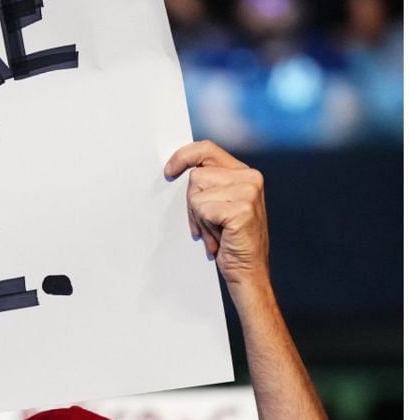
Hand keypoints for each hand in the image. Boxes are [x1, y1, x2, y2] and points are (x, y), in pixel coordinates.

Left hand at [163, 141, 268, 291]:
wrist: (247, 270)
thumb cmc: (230, 240)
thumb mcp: (217, 207)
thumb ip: (206, 186)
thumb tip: (178, 172)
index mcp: (244, 174)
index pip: (207, 150)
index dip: (183, 156)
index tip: (169, 171)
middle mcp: (250, 178)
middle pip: (196, 176)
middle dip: (193, 203)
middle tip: (209, 223)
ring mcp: (249, 192)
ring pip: (196, 194)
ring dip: (199, 217)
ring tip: (215, 230)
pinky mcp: (242, 208)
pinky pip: (202, 209)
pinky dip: (204, 226)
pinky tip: (219, 236)